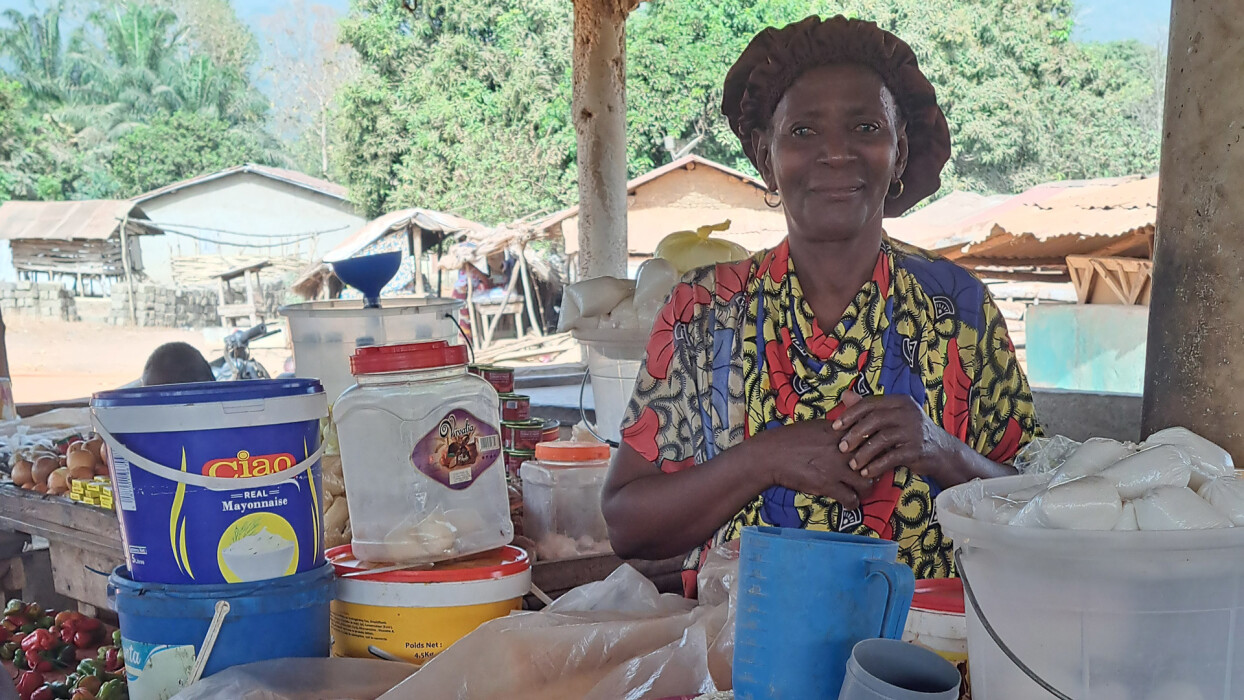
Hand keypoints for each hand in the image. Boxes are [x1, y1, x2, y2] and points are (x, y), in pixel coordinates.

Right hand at [749, 420, 875, 509]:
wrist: (769, 456)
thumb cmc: (789, 439)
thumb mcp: (815, 426)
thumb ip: (834, 429)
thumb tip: (847, 430)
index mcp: (839, 431)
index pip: (869, 436)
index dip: (876, 446)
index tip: (876, 452)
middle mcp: (841, 448)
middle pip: (874, 459)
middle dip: (876, 468)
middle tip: (873, 474)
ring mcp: (835, 467)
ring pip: (867, 482)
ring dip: (867, 488)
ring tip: (862, 490)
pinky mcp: (827, 484)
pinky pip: (851, 498)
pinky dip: (852, 503)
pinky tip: (849, 503)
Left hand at [832, 392, 959, 481]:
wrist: (941, 452)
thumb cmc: (910, 433)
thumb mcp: (892, 417)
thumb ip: (869, 408)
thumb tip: (845, 395)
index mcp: (899, 401)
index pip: (870, 404)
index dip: (850, 415)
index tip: (835, 427)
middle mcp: (908, 412)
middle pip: (875, 420)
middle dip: (854, 435)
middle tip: (841, 447)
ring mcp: (914, 431)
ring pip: (882, 440)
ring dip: (863, 453)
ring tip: (852, 464)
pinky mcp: (917, 449)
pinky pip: (892, 458)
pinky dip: (876, 466)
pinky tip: (866, 473)